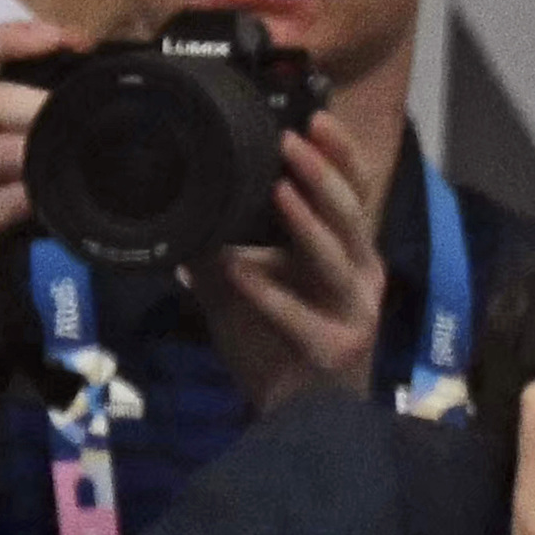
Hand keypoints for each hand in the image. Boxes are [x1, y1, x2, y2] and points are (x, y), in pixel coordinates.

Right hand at [0, 20, 78, 356]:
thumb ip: (6, 125)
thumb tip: (81, 89)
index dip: (14, 37)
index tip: (71, 37)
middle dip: (48, 103)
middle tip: (96, 113)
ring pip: (1, 150)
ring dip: (53, 151)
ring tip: (93, 155)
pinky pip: (10, 201)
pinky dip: (47, 195)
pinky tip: (71, 198)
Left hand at [189, 112, 384, 413]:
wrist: (300, 419)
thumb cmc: (278, 347)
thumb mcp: (247, 284)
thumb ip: (222, 243)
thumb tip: (174, 197)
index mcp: (347, 254)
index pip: (353, 193)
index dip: (340, 155)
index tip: (316, 114)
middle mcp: (360, 277)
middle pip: (352, 215)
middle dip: (323, 174)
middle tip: (294, 136)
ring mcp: (353, 313)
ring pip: (336, 259)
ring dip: (307, 222)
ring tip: (280, 186)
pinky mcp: (335, 348)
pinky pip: (301, 316)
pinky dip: (269, 293)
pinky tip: (239, 271)